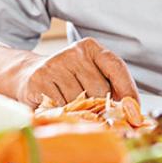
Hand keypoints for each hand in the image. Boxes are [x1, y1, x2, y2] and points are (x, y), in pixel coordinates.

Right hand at [14, 38, 138, 106]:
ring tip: (70, 106)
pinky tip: (57, 107)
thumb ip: (112, 89)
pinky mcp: (40, 80)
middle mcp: (73, 52)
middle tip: (91, 109)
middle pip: (100, 89)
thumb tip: (134, 113)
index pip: (116, 67)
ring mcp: (55, 65)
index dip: (128, 90)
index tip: (133, 110)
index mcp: (90, 48)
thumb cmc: (68, 81)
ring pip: (81, 102)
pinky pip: (62, 108)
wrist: (28, 76)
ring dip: (79, 112)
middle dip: (99, 106)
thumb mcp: (90, 76)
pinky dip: (63, 114)